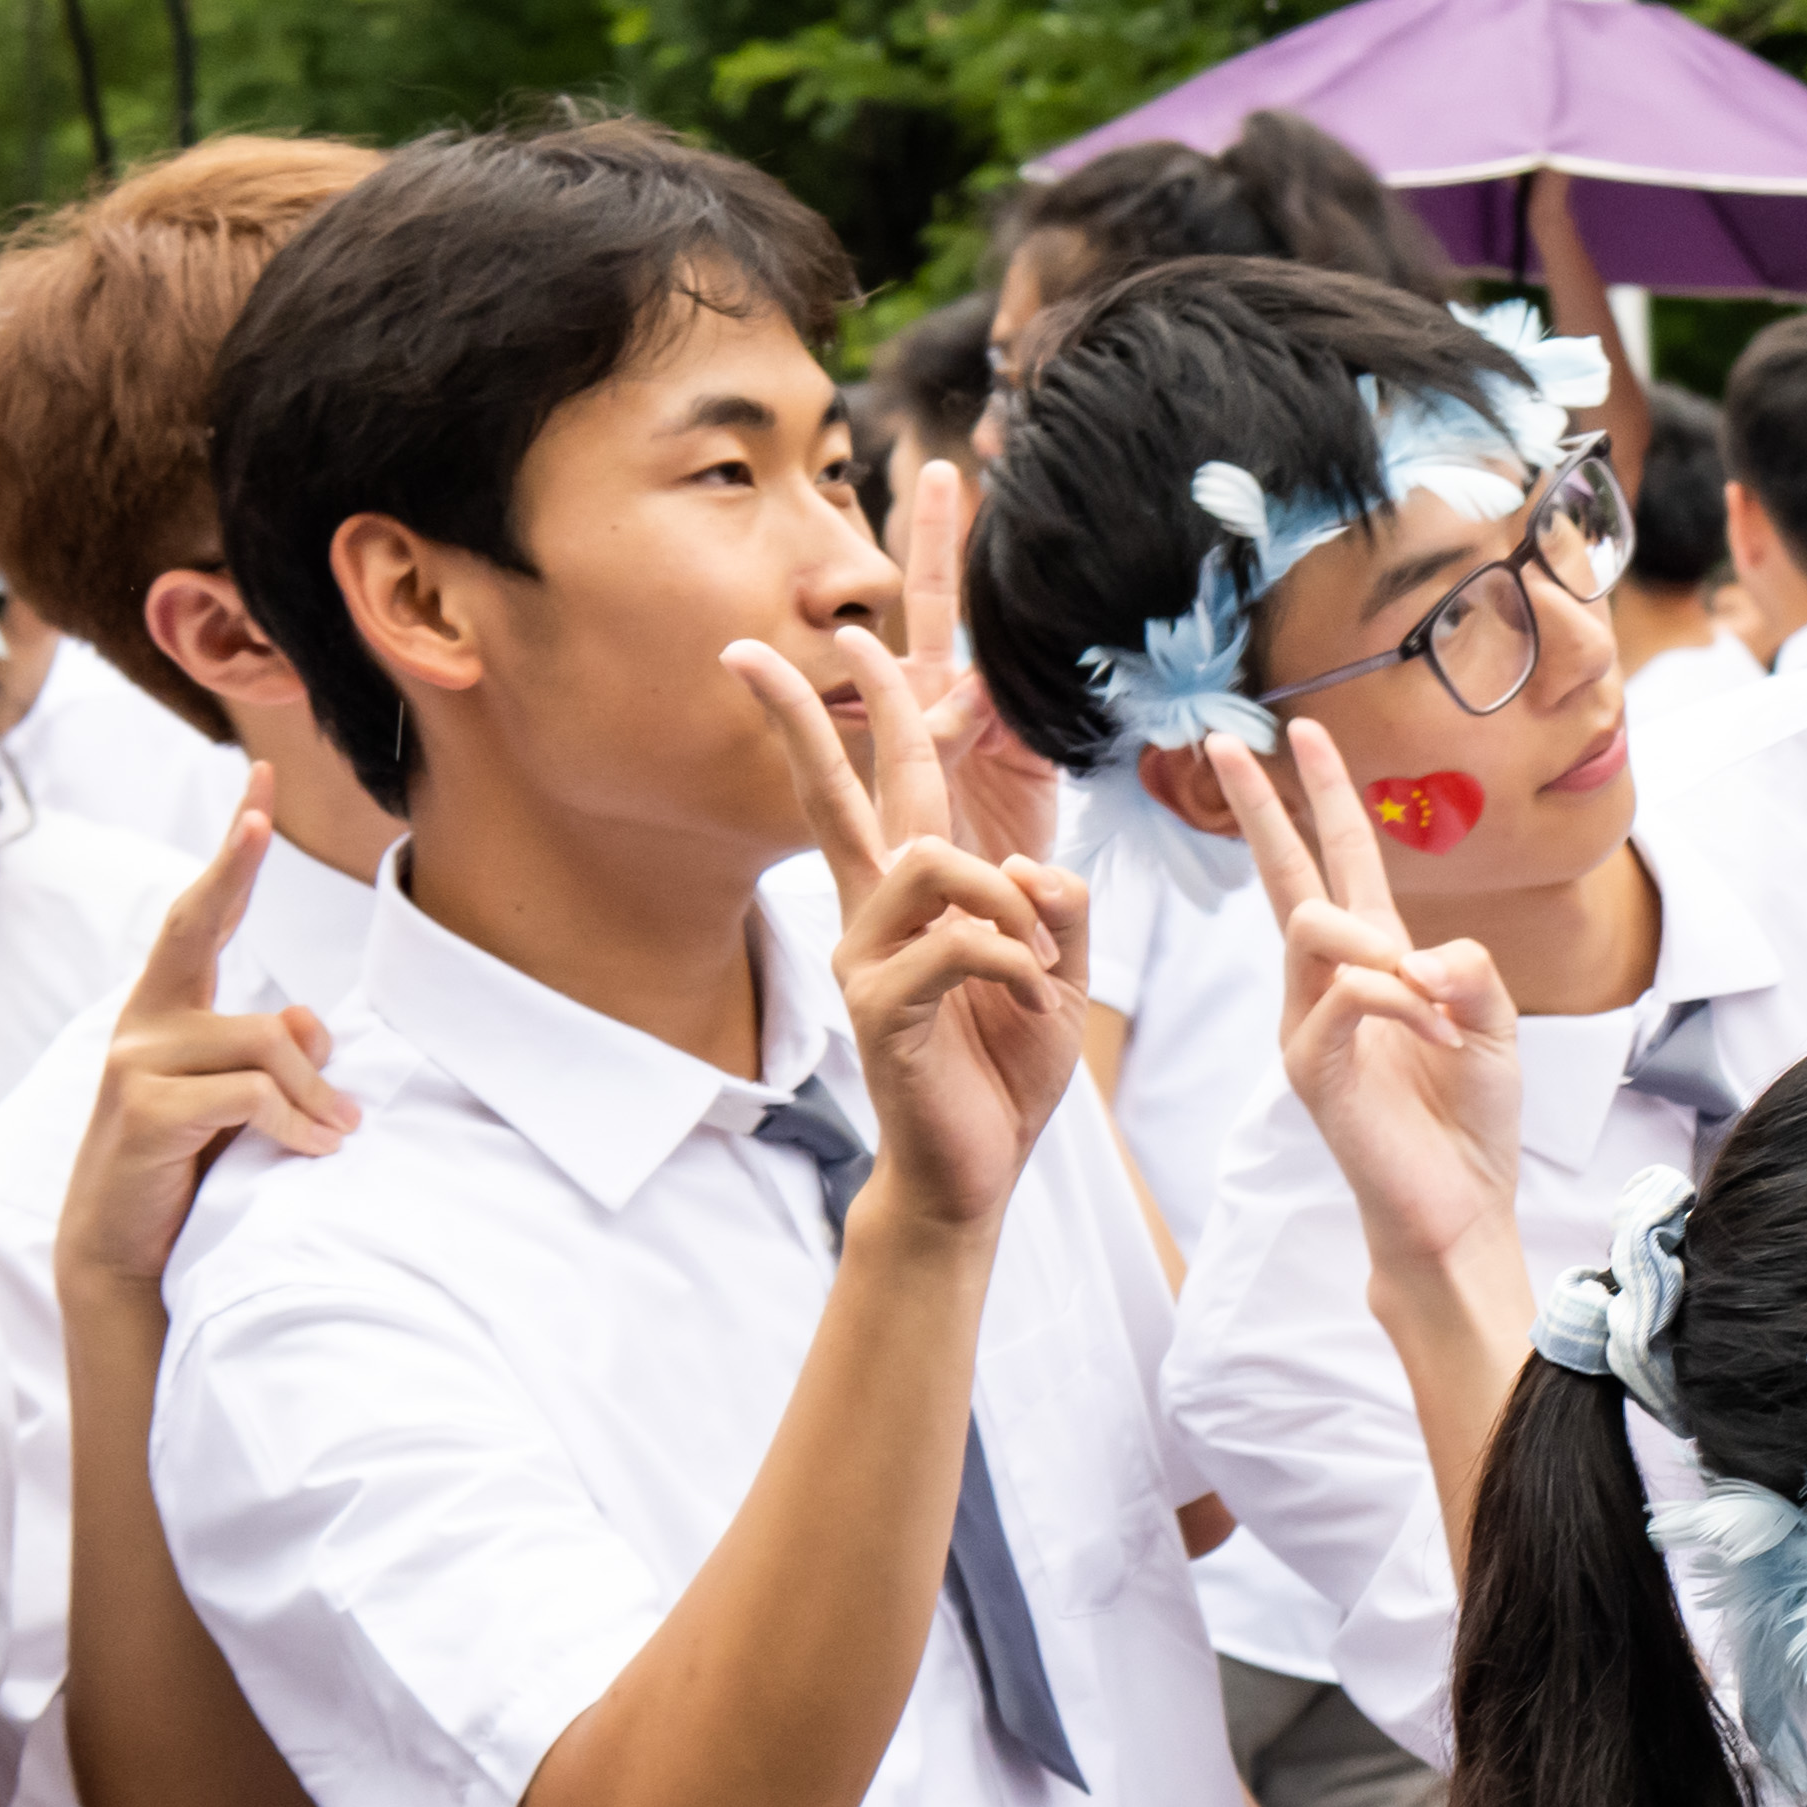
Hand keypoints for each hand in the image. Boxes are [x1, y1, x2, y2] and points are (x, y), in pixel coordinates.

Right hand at [56, 797, 359, 1297]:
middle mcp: (141, 1022)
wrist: (124, 1257)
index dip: (230, 854)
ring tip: (340, 1132)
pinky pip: (252, 1095)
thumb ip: (272, 1055)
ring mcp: (136, 1061)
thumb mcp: (239, 1105)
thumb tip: (309, 1020)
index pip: (200, 918)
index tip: (258, 786)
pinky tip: (315, 1149)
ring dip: (319, 1092)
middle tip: (263, 812)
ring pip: (265, 1040)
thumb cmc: (186, 1173)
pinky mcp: (144, 1109)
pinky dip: (297, 1122)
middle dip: (232, 861)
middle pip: (200, 926)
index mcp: (164, 1013)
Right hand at [735, 623, 1084, 1233]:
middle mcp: (871, 911)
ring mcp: (866, 956)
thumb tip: (1032, 864)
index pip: (882, 779)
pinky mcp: (880, 1006)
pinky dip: (1018, 963)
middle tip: (746, 649)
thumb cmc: (1007, 1065)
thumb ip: (1057, 901)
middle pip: (832, 789)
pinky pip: (961, 942)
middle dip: (796, 714)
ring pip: (931, 858)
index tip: (849, 635)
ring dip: (1008, 899)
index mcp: (913, 893)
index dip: (873, 705)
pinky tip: (1035, 1003)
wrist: (977, 1171)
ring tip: (1039, 960)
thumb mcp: (1060, 968)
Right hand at [1219, 721, 1528, 1295]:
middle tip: (1228, 740)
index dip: (1326, 794)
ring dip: (1383, 948)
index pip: (1339, 861)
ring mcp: (1310, 1023)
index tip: (1304, 733)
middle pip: (1286, 873)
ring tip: (1436, 999)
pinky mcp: (1313, 1068)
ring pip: (1315, 927)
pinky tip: (1439, 1036)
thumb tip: (1421, 950)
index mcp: (1376, 960)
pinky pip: (1344, 996)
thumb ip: (1469, 969)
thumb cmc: (1469, 1119)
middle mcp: (1329, 982)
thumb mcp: (1494, 1022)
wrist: (1459, 1206)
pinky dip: (1400, 1004)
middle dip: (1261, 804)